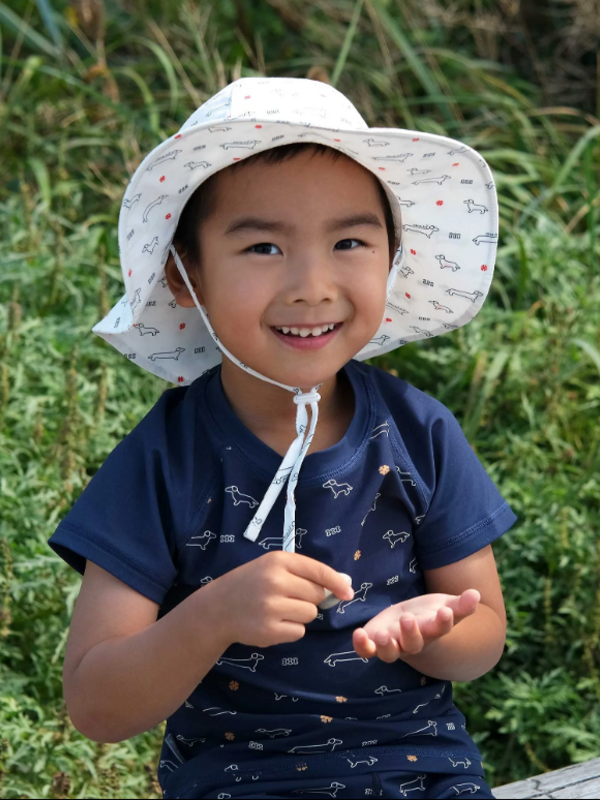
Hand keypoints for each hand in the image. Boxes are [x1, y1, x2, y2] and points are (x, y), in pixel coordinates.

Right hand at [209, 551, 353, 648]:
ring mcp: (271, 607)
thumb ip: (306, 572)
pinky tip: (273, 623)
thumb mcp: (272, 567)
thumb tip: (345, 583)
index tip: (348, 592)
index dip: (337, 583)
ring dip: (301, 614)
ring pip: (310, 614)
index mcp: (278, 561)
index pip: (319, 571)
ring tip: (278, 610)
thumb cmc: (250, 583)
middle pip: (317, 595)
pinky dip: (291, 629)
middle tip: (288, 597)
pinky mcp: (269, 630)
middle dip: (310, 598)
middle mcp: (276, 581)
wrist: (217, 608)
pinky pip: (299, 631)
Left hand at [352, 589, 480, 662]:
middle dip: (411, 634)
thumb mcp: (446, 605)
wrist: (412, 626)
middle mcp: (413, 643)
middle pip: (414, 644)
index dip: (444, 622)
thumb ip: (461, 604)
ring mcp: (394, 645)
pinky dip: (362, 646)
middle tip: (408, 619)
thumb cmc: (431, 614)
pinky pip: (367, 651)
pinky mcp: (374, 643)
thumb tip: (476, 594)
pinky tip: (358, 633)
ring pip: (390, 654)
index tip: (445, 612)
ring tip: (381, 635)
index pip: (440, 629)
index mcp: (432, 631)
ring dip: (386, 646)